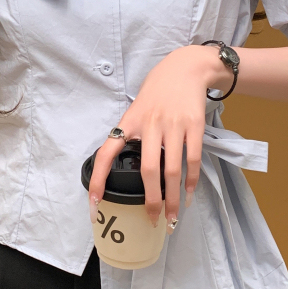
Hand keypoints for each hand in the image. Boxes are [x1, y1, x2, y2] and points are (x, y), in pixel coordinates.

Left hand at [87, 44, 231, 229]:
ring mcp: (172, 125)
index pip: (107, 153)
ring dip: (172, 198)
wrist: (185, 68)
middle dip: (150, 200)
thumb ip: (130, 135)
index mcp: (129, 122)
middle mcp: (149, 124)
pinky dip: (190, 181)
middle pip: (148, 170)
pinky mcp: (193, 125)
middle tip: (151, 221)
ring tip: (172, 217)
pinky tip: (188, 195)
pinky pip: (192, 159)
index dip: (99, 179)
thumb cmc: (156, 92)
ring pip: (172, 169)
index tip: (94, 204)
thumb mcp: (136, 109)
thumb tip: (123, 168)